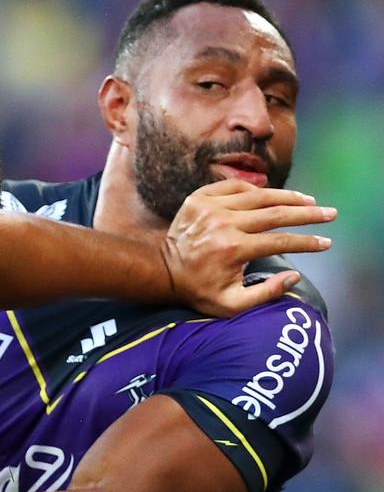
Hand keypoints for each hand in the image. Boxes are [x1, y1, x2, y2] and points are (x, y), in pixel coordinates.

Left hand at [162, 179, 334, 316]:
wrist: (162, 271)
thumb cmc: (198, 290)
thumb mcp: (231, 304)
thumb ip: (265, 294)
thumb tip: (295, 275)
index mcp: (233, 249)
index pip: (281, 241)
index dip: (307, 242)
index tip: (326, 242)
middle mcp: (224, 224)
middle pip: (276, 213)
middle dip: (307, 214)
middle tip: (329, 213)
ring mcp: (210, 207)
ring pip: (258, 196)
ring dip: (287, 197)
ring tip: (307, 201)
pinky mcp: (199, 198)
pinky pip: (234, 187)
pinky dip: (255, 190)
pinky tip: (272, 194)